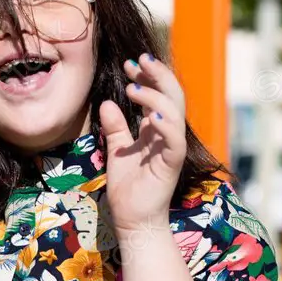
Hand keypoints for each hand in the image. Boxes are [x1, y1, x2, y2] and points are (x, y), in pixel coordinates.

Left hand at [99, 53, 186, 232]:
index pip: (158, 93)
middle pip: (172, 95)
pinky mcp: (171, 164)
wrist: (133, 220)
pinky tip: (152, 115)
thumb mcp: (117, 150)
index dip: (147, 76)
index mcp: (157, 129)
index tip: (129, 64)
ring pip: (175, 112)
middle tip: (138, 60)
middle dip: (157, 75)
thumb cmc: (129, 188)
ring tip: (133, 86)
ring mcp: (171, 148)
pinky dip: (166, 125)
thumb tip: (107, 103)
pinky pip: (174, 140)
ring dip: (156, 96)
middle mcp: (167, 135)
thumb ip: (116, 128)